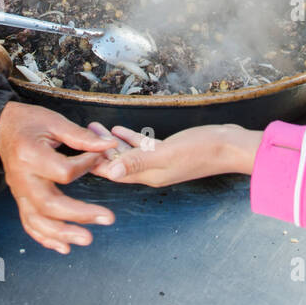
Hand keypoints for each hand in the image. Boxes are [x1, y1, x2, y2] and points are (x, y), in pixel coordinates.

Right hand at [0, 102, 118, 253]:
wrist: (1, 128)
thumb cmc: (28, 122)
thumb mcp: (54, 121)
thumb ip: (81, 136)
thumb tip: (108, 145)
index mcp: (30, 155)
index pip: (63, 171)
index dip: (86, 166)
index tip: (98, 157)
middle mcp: (22, 178)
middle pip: (50, 204)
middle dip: (79, 214)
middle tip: (106, 218)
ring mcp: (20, 191)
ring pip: (38, 220)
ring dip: (63, 233)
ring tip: (86, 238)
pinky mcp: (21, 199)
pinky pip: (29, 223)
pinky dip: (45, 238)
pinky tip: (64, 247)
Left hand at [87, 123, 261, 186]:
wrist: (230, 146)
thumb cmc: (202, 150)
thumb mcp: (166, 155)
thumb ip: (137, 162)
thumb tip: (110, 173)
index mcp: (147, 176)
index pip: (113, 172)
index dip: (93, 164)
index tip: (74, 154)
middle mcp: (151, 172)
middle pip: (117, 163)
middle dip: (97, 150)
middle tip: (78, 135)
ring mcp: (160, 161)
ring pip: (128, 153)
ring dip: (111, 142)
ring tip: (94, 128)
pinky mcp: (168, 150)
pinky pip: (142, 146)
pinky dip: (129, 139)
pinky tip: (120, 129)